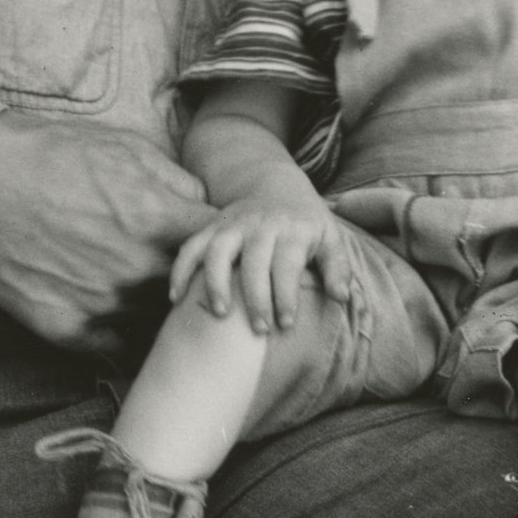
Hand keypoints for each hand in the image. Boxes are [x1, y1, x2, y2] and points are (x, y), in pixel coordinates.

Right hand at [0, 112, 213, 353]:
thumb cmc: (53, 155)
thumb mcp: (126, 149)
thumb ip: (178, 183)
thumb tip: (207, 210)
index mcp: (158, 220)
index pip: (221, 251)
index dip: (224, 254)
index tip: (217, 256)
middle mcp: (137, 267)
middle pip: (194, 295)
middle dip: (197, 289)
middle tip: (194, 288)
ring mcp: (102, 302)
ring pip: (155, 326)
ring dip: (157, 317)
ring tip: (150, 305)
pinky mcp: (69, 328)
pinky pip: (116, 349)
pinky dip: (122, 339)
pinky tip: (121, 324)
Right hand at [168, 187, 353, 333]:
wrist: (276, 186)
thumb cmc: (306, 224)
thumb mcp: (330, 239)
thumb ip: (338, 269)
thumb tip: (342, 298)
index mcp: (292, 231)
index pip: (287, 265)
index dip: (286, 296)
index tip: (285, 325)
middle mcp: (260, 226)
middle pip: (254, 264)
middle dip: (255, 298)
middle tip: (258, 331)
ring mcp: (232, 225)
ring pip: (218, 252)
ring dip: (216, 282)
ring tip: (219, 314)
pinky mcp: (211, 228)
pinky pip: (191, 247)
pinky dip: (181, 270)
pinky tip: (175, 298)